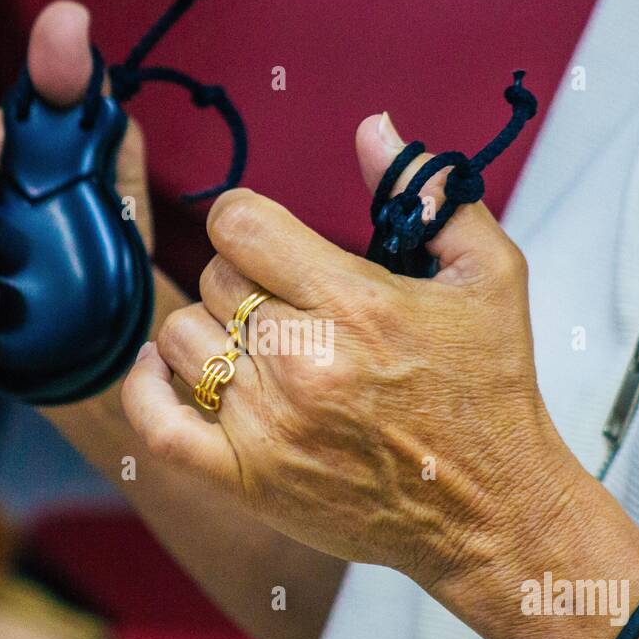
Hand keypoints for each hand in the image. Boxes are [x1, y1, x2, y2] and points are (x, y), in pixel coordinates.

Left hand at [123, 112, 584, 587]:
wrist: (491, 511)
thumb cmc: (491, 392)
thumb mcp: (490, 277)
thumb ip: (432, 195)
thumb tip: (372, 127)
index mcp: (356, 302)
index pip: (240, 225)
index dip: (246, 220)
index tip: (266, 238)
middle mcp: (305, 361)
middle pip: (214, 278)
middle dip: (244, 278)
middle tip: (287, 304)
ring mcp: (270, 425)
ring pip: (181, 339)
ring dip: (210, 332)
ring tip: (256, 346)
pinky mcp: (249, 479)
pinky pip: (158, 424)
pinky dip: (146, 390)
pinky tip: (164, 369)